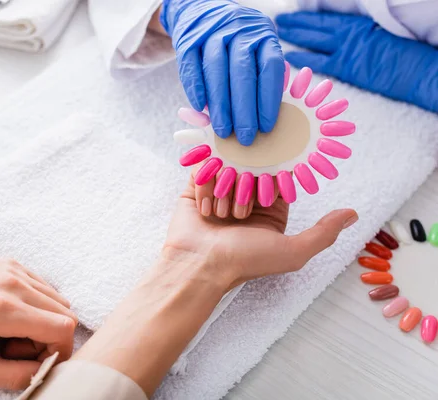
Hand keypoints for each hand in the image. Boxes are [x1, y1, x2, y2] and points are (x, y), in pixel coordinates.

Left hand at [0, 258, 76, 389]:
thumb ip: (11, 376)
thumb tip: (43, 373)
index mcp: (4, 311)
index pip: (63, 328)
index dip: (60, 351)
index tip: (36, 361)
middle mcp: (14, 284)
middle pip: (66, 314)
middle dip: (50, 339)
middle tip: (16, 348)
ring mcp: (14, 270)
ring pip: (58, 300)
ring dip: (45, 321)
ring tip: (11, 331)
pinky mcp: (12, 264)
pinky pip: (44, 287)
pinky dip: (38, 306)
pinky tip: (9, 314)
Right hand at [160, 0, 284, 144]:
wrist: (202, 10)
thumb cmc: (236, 43)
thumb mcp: (256, 49)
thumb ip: (260, 77)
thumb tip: (262, 119)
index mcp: (262, 34)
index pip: (269, 68)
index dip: (268, 100)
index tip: (266, 127)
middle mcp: (239, 30)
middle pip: (242, 73)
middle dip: (244, 110)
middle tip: (245, 138)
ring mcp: (211, 32)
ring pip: (217, 70)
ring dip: (220, 105)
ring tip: (223, 131)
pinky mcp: (188, 39)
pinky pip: (192, 66)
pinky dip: (196, 88)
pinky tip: (200, 108)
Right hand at [164, 171, 357, 289]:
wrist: (199, 266)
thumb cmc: (244, 261)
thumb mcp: (292, 251)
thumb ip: (324, 233)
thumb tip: (353, 214)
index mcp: (270, 210)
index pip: (279, 176)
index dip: (276, 176)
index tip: (271, 180)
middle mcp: (245, 198)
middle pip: (252, 168)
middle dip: (247, 186)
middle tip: (242, 210)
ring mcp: (219, 192)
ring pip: (228, 167)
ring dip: (225, 190)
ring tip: (221, 218)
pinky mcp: (196, 190)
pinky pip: (204, 170)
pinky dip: (205, 188)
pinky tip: (206, 211)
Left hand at [276, 12, 437, 112]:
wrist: (418, 69)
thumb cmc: (404, 54)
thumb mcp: (380, 34)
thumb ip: (359, 35)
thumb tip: (342, 37)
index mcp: (359, 23)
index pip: (328, 18)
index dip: (309, 16)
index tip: (294, 15)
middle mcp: (350, 33)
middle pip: (317, 25)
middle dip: (296, 22)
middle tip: (278, 20)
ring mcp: (346, 49)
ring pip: (314, 39)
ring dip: (294, 35)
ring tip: (278, 32)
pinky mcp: (346, 67)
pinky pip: (318, 61)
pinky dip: (302, 57)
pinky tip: (288, 55)